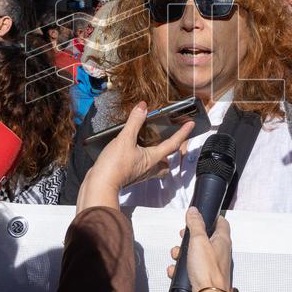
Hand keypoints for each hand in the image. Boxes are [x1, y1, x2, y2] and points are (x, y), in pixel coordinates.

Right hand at [76, 102, 193, 211]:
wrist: (100, 185)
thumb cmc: (115, 165)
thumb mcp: (125, 139)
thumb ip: (134, 122)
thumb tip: (143, 106)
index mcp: (153, 158)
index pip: (173, 144)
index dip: (183, 133)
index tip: (191, 124)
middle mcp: (149, 167)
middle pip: (168, 162)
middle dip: (174, 154)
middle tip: (177, 143)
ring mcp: (140, 172)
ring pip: (157, 167)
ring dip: (161, 160)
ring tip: (158, 149)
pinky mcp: (130, 175)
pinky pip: (143, 167)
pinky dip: (145, 160)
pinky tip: (137, 153)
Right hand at [167, 207, 232, 291]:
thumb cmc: (207, 270)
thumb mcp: (199, 241)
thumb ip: (196, 224)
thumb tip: (194, 211)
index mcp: (222, 241)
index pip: (221, 223)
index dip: (211, 217)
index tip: (200, 216)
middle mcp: (219, 253)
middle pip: (204, 238)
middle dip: (189, 238)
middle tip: (182, 237)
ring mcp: (212, 265)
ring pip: (195, 254)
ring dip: (182, 254)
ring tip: (176, 256)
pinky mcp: (204, 277)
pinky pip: (191, 269)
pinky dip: (181, 269)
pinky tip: (175, 271)